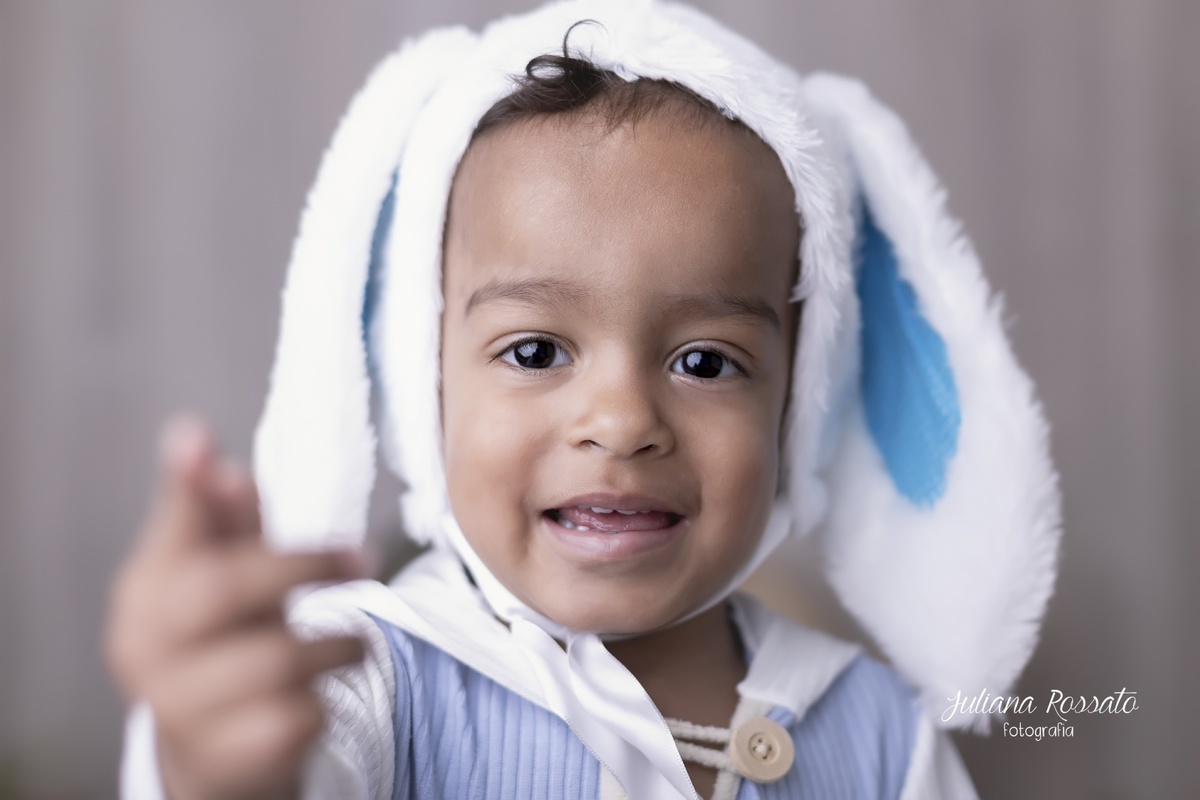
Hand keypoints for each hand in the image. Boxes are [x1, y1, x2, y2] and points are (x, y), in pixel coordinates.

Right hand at [106, 417, 366, 799]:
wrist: (211, 752)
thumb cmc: (225, 640)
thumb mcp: (227, 575)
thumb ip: (229, 522)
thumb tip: (226, 467)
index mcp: (146, 590)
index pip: (168, 528)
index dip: (182, 486)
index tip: (196, 438)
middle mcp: (145, 649)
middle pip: (224, 586)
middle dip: (306, 564)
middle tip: (362, 557)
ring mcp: (178, 708)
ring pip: (278, 656)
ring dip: (337, 642)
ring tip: (352, 640)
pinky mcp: (224, 757)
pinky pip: (299, 714)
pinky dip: (324, 697)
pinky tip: (318, 693)